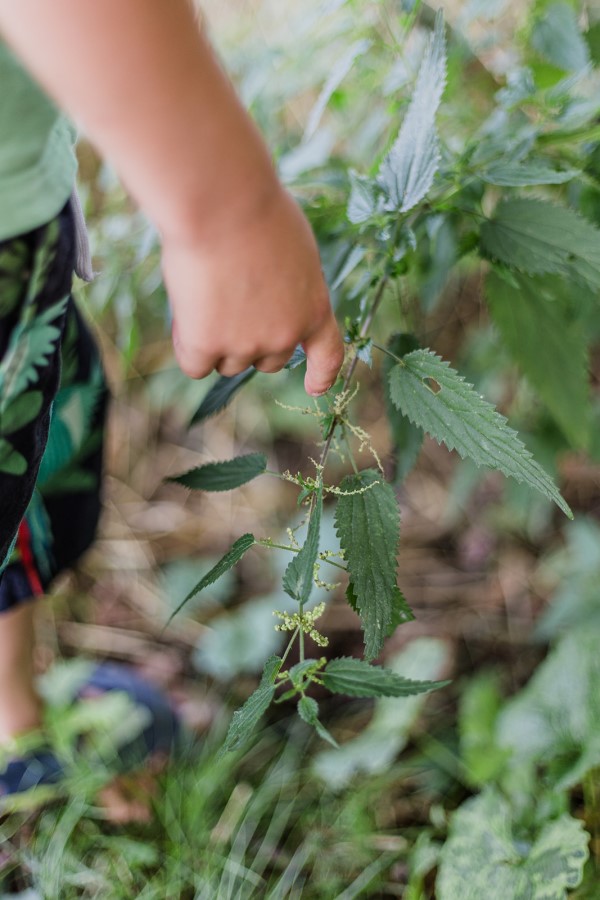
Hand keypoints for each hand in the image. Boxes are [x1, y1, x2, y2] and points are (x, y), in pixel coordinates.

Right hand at [163, 186, 343, 395]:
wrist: (222, 203)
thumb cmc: (255, 210)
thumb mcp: (292, 250)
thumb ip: (286, 287)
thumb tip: (263, 302)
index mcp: (314, 308)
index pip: (328, 355)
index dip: (322, 375)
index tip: (314, 387)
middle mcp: (285, 334)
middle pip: (266, 362)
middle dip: (249, 341)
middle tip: (227, 299)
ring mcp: (246, 343)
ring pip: (227, 363)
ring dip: (215, 340)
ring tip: (204, 293)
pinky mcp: (208, 345)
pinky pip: (194, 365)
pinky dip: (187, 344)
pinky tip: (186, 312)